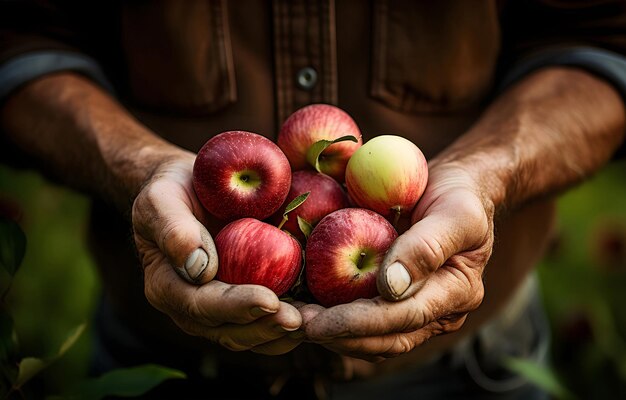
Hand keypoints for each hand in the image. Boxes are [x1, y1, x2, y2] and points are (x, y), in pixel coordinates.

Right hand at [132, 153, 302, 353]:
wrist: (193, 187)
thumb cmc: (173, 190)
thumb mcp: (161, 199)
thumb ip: (173, 229)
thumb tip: (198, 268)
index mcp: (167, 287)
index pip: (201, 306)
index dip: (235, 307)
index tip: (268, 300)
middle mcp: (193, 307)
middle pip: (229, 332)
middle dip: (265, 328)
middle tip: (298, 319)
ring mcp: (220, 309)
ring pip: (252, 335)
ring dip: (282, 334)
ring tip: (312, 322)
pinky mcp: (245, 300)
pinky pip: (267, 321)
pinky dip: (291, 322)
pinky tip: (316, 314)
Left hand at [300, 165, 493, 360]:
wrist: (459, 189)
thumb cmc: (460, 196)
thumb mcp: (455, 213)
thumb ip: (427, 247)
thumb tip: (391, 287)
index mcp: (456, 294)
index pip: (401, 318)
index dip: (357, 324)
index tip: (316, 322)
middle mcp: (436, 312)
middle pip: (383, 340)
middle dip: (336, 336)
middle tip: (293, 322)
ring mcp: (415, 310)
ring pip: (370, 338)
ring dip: (330, 332)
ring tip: (291, 317)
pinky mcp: (395, 301)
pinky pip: (363, 320)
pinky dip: (333, 316)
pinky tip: (305, 302)